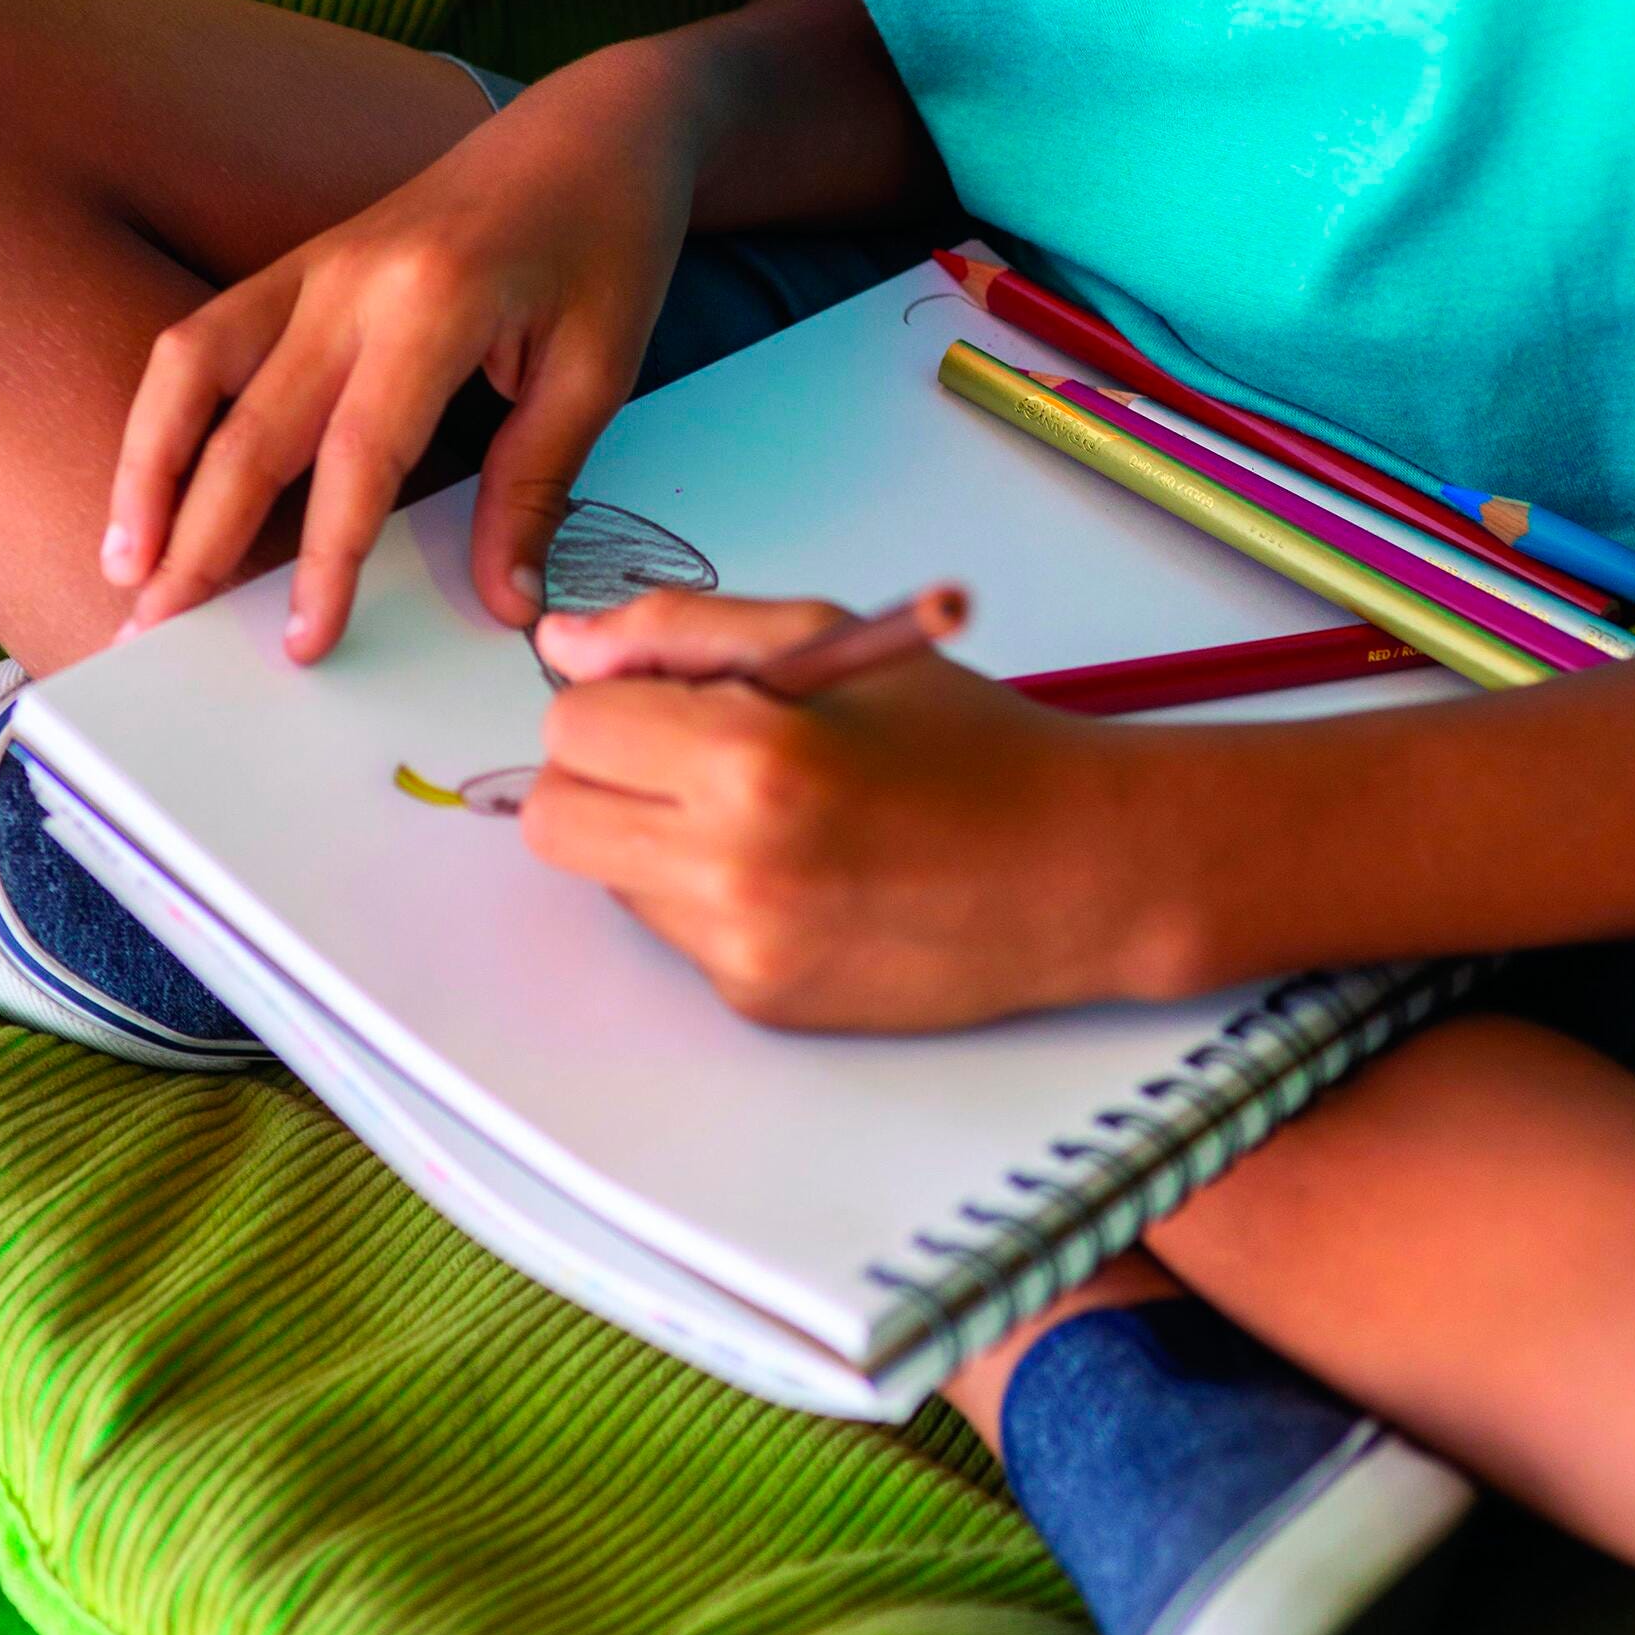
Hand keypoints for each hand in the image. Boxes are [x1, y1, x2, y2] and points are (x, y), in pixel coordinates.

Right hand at [101, 43, 704, 658]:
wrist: (595, 126)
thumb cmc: (608, 240)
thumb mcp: (600, 367)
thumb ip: (537, 484)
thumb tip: (504, 600)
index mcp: (436, 302)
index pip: (358, 455)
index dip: (325, 558)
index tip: (305, 641)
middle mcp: (353, 279)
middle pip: (250, 425)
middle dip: (197, 536)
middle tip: (158, 629)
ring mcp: (316, 262)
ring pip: (192, 367)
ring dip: (147, 469)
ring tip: (126, 564)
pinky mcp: (303, 262)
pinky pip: (206, 335)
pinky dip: (167, 412)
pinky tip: (152, 478)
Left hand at [523, 586, 1164, 1029]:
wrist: (1080, 873)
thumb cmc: (969, 742)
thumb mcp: (831, 639)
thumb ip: (681, 630)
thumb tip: (562, 646)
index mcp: (749, 759)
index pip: (572, 726)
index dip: (614, 696)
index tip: (671, 692)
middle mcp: (731, 869)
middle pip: (554, 818)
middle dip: (601, 771)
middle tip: (687, 749)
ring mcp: (742, 950)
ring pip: (611, 877)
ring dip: (655, 834)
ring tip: (771, 811)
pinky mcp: (759, 1003)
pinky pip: (677, 934)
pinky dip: (711, 894)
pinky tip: (805, 870)